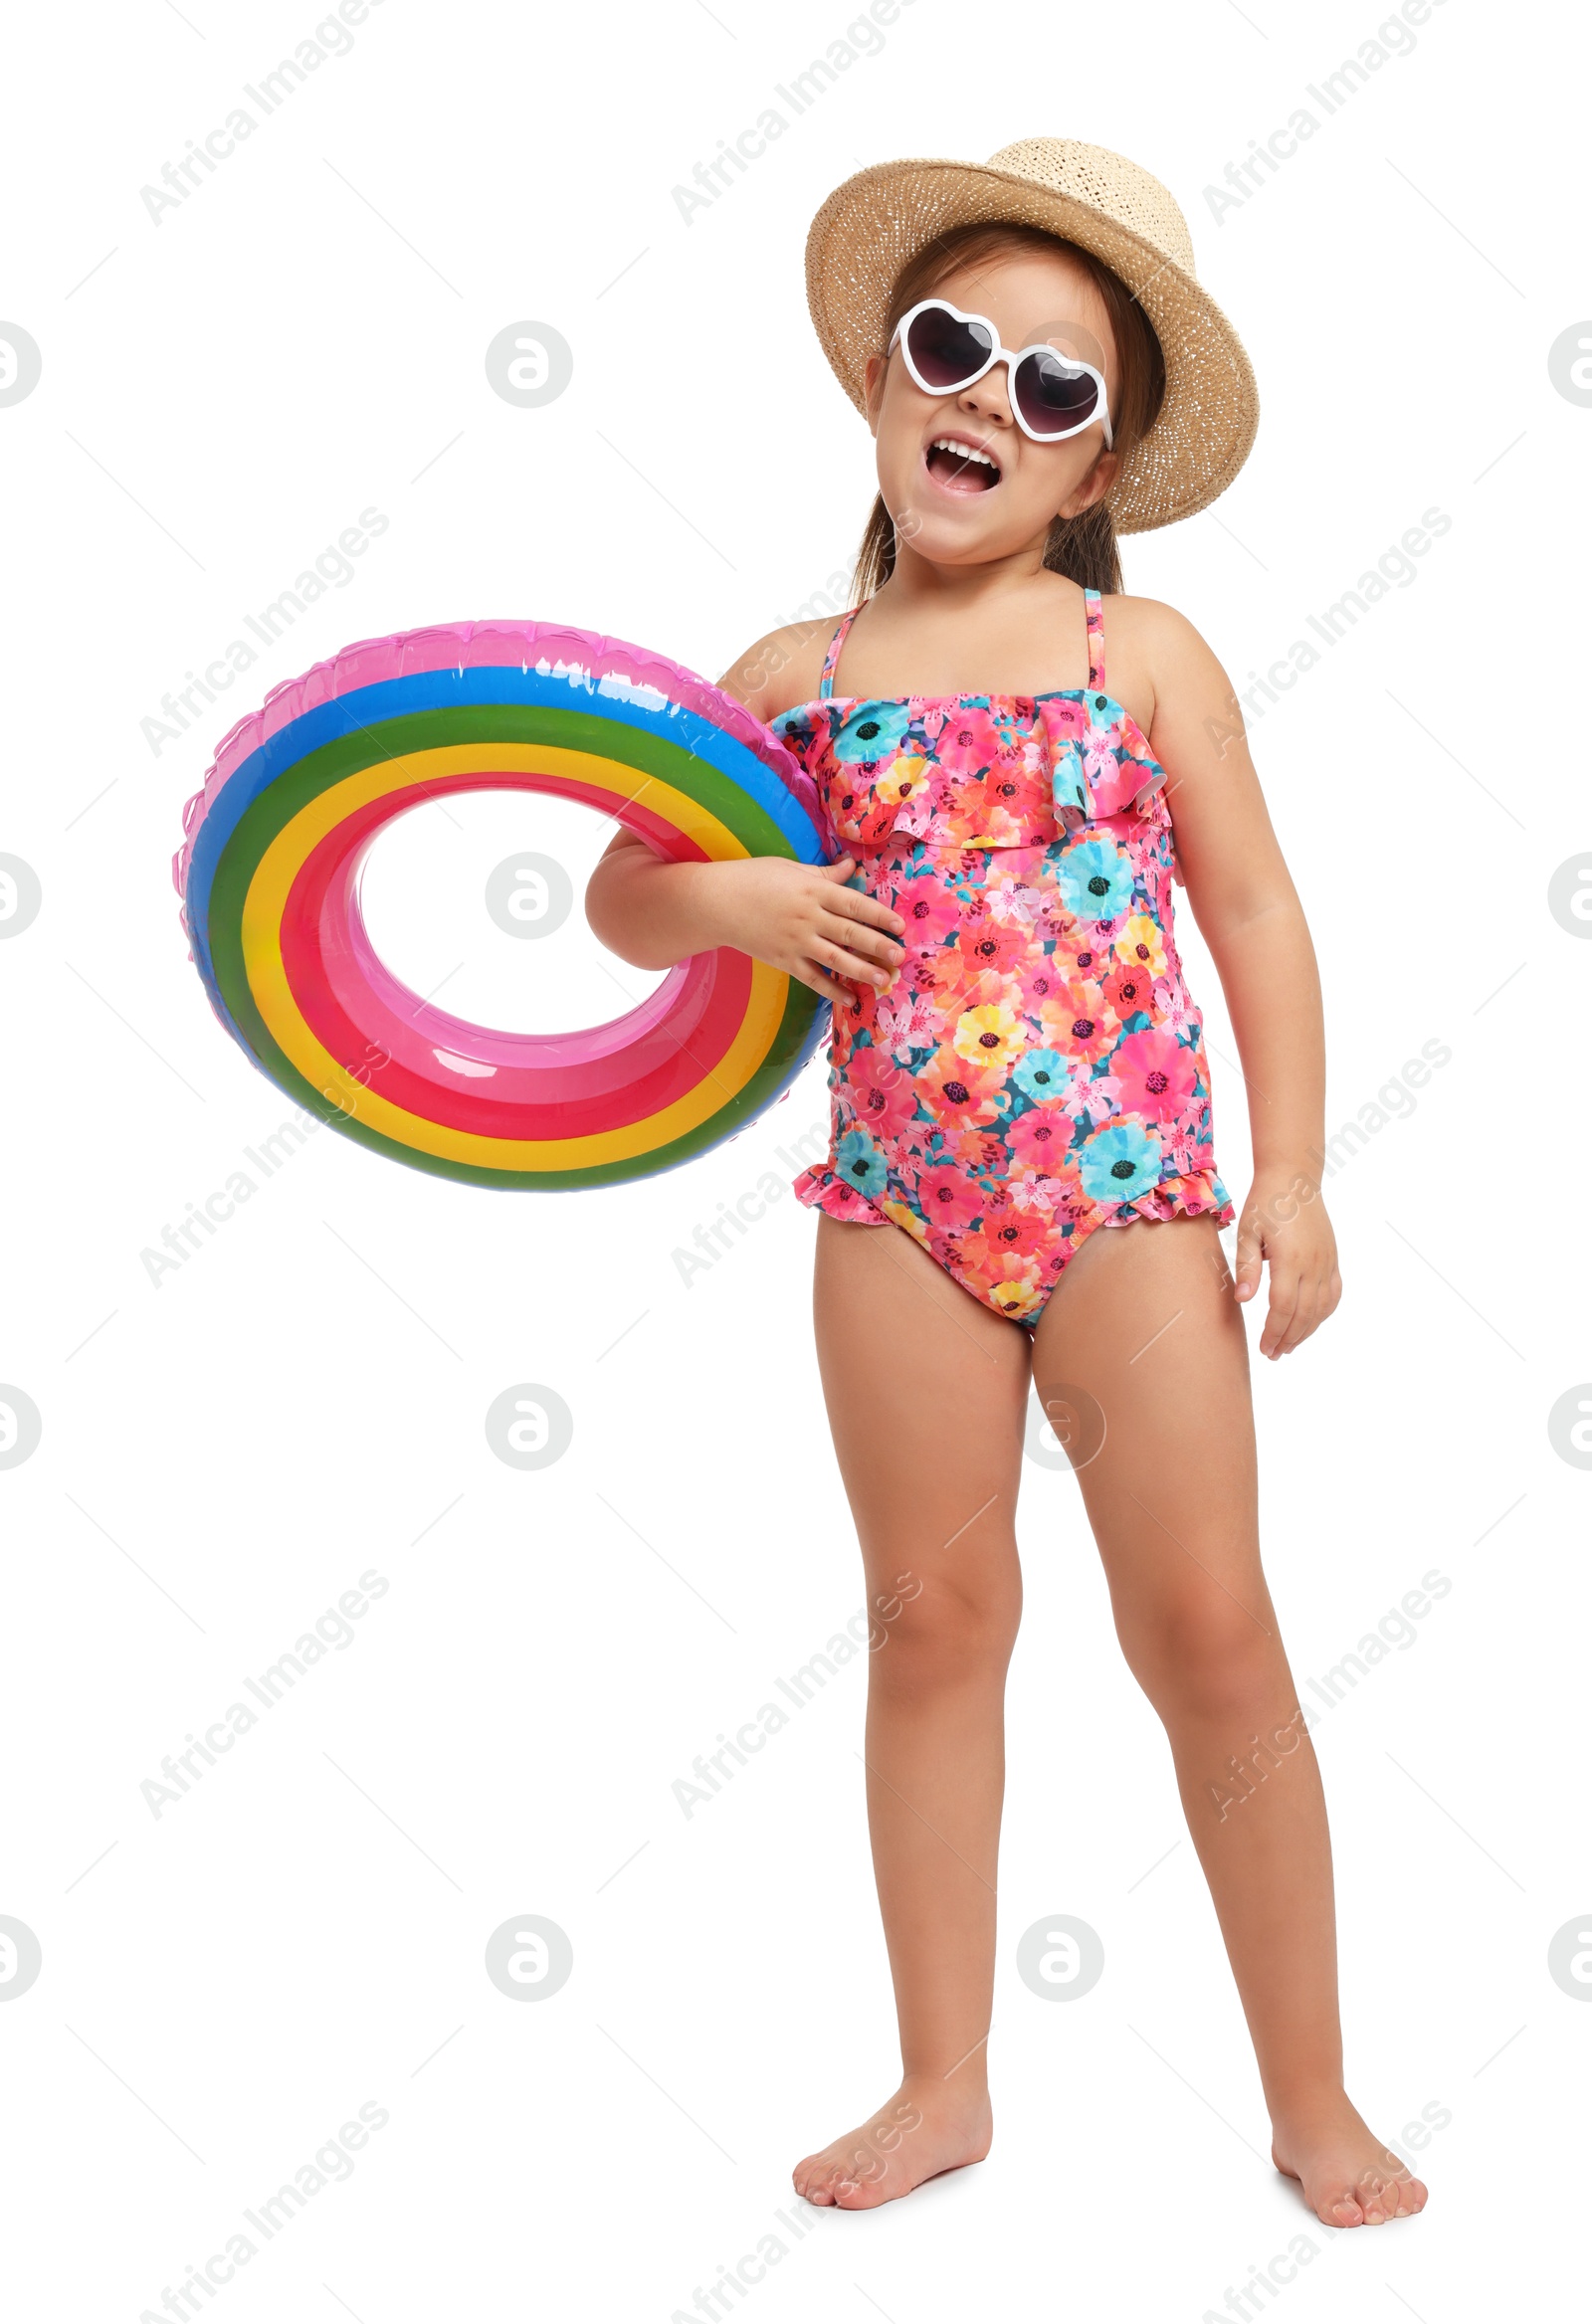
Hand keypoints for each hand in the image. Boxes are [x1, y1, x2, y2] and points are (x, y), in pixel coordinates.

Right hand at [706, 855, 904, 1005]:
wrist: (716, 903)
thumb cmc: (754, 879)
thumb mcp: (791, 869)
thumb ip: (825, 874)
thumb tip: (853, 867)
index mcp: (812, 890)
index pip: (854, 903)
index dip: (879, 915)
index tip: (900, 926)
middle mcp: (807, 917)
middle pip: (850, 933)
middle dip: (878, 946)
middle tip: (901, 956)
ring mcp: (795, 941)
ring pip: (836, 959)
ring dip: (863, 971)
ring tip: (885, 980)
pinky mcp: (784, 960)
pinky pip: (812, 978)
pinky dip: (832, 990)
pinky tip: (851, 998)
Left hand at [1231, 1169, 1341, 1357]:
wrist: (1294, 1179)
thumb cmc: (1265, 1203)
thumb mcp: (1248, 1232)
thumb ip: (1247, 1267)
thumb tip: (1244, 1300)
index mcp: (1290, 1259)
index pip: (1282, 1308)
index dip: (1274, 1332)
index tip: (1264, 1348)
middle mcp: (1313, 1264)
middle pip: (1303, 1314)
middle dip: (1288, 1338)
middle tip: (1274, 1355)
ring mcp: (1326, 1262)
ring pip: (1321, 1308)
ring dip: (1307, 1330)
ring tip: (1290, 1346)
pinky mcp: (1332, 1258)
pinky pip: (1334, 1293)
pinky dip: (1324, 1312)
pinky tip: (1312, 1322)